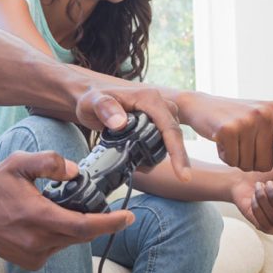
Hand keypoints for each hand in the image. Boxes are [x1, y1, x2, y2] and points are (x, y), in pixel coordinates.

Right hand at [0, 150, 134, 269]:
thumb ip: (50, 163)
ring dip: (73, 227)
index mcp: (38, 218)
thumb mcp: (19, 163)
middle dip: (95, 222)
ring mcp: (32, 256)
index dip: (111, 223)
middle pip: (81, 235)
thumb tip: (75, 172)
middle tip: (102, 205)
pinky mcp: (28, 263)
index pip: (85, 226)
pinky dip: (59, 236)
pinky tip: (47, 220)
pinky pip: (55, 248)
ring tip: (61, 207)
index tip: (128, 216)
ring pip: (68, 242)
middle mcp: (37, 242)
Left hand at [74, 86, 190, 181]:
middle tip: (155, 173)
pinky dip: (153, 153)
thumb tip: (120, 123)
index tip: (183, 174)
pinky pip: (162, 140)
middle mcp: (158, 104)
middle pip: (174, 135)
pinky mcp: (155, 122)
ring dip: (159, 156)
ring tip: (137, 165)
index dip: (177, 151)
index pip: (169, 127)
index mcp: (149, 98)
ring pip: (169, 139)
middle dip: (173, 158)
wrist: (90, 98)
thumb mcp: (92, 103)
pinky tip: (139, 160)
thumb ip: (104, 109)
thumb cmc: (91, 99)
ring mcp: (158, 113)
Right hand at [178, 94, 272, 170]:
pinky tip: (222, 142)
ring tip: (232, 141)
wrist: (200, 106)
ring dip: (238, 159)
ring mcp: (245, 121)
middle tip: (242, 143)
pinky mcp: (226, 130)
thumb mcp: (267, 114)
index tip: (264, 150)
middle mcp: (264, 113)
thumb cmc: (236, 113)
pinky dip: (226, 156)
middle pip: (267, 162)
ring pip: (249, 164)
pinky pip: (232, 160)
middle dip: (253, 160)